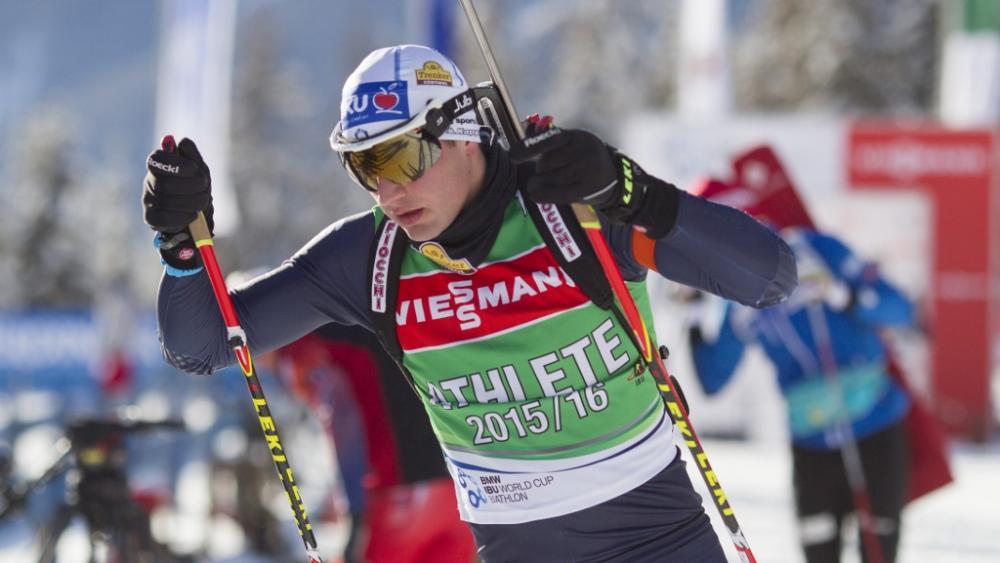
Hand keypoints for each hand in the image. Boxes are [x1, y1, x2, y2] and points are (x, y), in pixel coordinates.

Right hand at [142, 137, 212, 270]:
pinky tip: (193, 215)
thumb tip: (182, 142)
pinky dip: (184, 216)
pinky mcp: (151, 219)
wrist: (195, 219)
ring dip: (192, 202)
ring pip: (167, 201)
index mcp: (158, 166)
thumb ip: (191, 155)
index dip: (176, 163)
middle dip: (191, 186)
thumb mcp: (199, 169)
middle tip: (204, 187)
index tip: (194, 169)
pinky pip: (165, 218)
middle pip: (165, 184)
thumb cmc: (196, 189)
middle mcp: (149, 182)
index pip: (156, 159)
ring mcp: (148, 201)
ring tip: (203, 201)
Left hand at [511, 120, 678, 237]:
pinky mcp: (587, 189)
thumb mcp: (571, 143)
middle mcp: (585, 151)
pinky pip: (557, 194)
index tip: (512, 156)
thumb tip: (528, 130)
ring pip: (550, 179)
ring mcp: (588, 171)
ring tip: (548, 180)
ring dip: (542, 181)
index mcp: (578, 137)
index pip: (549, 140)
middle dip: (542, 168)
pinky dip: (542, 195)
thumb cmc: (583, 159)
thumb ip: (549, 138)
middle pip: (547, 163)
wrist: (614, 178)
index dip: (529, 147)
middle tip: (547, 170)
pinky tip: (534, 194)